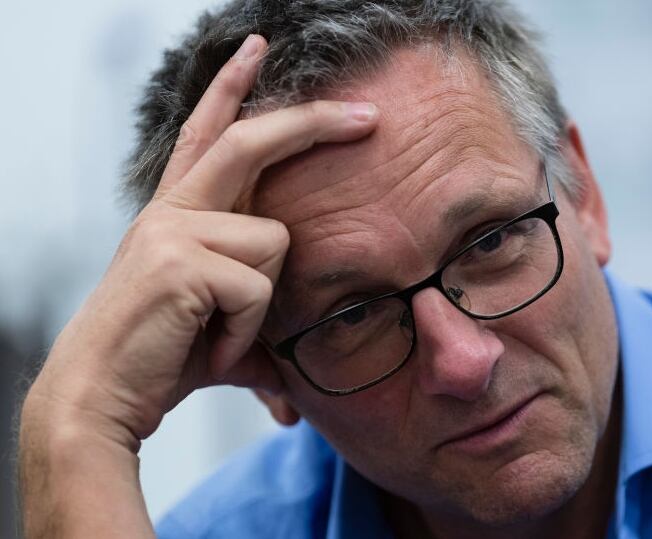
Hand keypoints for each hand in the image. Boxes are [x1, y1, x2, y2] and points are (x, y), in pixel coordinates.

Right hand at [18, 34, 377, 536]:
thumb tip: (295, 401)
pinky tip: (208, 346)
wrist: (98, 399)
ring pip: (276, 242)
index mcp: (178, 213)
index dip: (231, 88)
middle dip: (314, 122)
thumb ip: (259, 336)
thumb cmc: (158, 362)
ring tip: (216, 335)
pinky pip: (258, 288)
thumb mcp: (219, 332)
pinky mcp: (180, 262)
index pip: (207, 134)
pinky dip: (247, 332)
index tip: (257, 48)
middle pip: (251, 142)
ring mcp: (173, 230)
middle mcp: (173, 210)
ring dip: (263, 305)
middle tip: (372, 117)